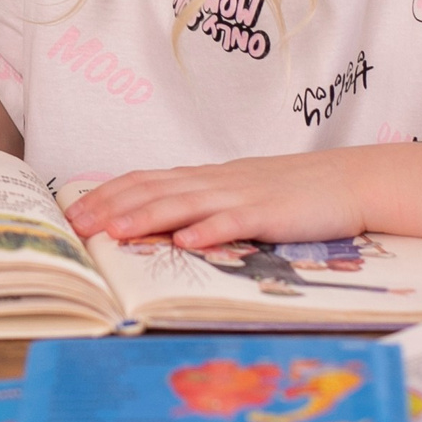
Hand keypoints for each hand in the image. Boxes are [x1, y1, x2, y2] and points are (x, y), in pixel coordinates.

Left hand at [67, 152, 365, 249]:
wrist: (348, 181)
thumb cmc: (292, 193)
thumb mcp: (237, 195)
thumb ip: (201, 205)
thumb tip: (160, 225)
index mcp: (206, 179)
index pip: (145, 180)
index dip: (107, 195)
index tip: (73, 213)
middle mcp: (216, 182)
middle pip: (154, 190)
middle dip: (110, 208)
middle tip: (75, 226)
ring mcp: (242, 196)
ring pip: (185, 204)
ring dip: (147, 217)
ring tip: (114, 232)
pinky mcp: (271, 213)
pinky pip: (235, 222)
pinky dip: (209, 231)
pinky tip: (187, 242)